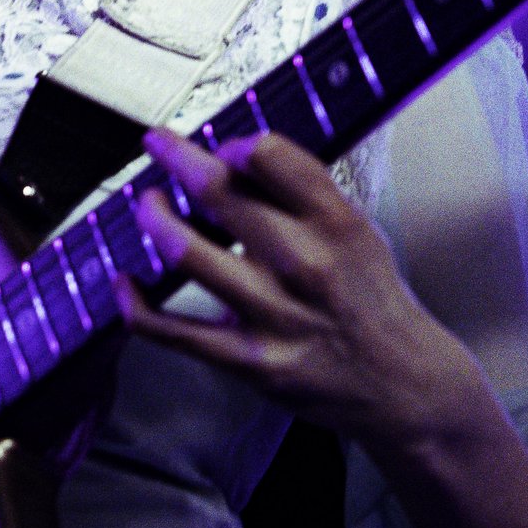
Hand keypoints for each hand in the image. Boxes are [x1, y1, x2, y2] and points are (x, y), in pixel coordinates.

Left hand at [118, 129, 496, 456]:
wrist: (401, 385)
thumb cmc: (371, 299)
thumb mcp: (358, 231)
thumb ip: (303, 196)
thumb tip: (234, 154)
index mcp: (336, 222)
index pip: (268, 154)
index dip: (233, 143)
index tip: (221, 146)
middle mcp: (304, 264)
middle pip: (219, 192)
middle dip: (176, 157)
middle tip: (157, 143)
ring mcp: (274, 314)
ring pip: (187, 252)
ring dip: (152, 217)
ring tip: (145, 204)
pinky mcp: (249, 360)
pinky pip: (174, 330)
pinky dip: (137, 303)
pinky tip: (126, 281)